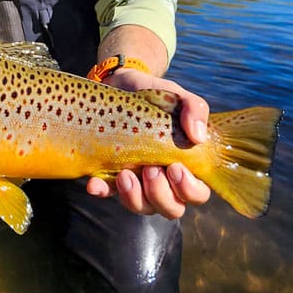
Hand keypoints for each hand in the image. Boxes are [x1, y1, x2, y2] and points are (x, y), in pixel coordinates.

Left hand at [86, 70, 211, 218]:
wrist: (122, 83)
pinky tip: (94, 183)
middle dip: (161, 195)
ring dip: (135, 197)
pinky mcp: (111, 175)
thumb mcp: (178, 96)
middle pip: (171, 209)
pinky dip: (102, 191)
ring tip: (125, 174)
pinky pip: (107, 193)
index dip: (189, 190)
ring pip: (142, 207)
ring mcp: (138, 180)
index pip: (197, 194)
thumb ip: (194, 109)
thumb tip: (198, 137)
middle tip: (150, 169)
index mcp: (186, 164)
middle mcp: (164, 179)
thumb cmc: (157, 95)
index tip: (175, 167)